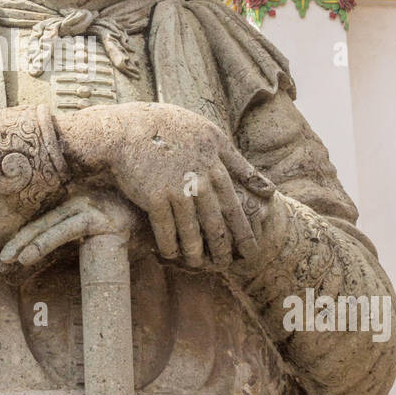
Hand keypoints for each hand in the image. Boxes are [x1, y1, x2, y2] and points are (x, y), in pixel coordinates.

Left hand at [0, 190, 139, 272]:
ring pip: (50, 226)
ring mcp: (90, 208)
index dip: (25, 239)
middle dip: (19, 242)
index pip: (46, 224)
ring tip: (11, 260)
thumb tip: (68, 264)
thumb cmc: (140, 231)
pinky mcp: (100, 217)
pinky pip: (66, 230)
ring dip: (28, 243)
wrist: (169, 221)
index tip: (7, 260)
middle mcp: (82, 203)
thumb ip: (87, 246)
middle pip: (42, 223)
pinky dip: (44, 242)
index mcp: (80, 207)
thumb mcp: (107, 238)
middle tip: (0, 262)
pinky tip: (28, 255)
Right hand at [56, 102, 273, 268]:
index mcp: (215, 164)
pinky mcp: (153, 197)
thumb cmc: (169, 129)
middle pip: (216, 224)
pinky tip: (171, 255)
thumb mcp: (210, 135)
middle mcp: (199, 179)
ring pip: (192, 232)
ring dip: (195, 253)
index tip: (251, 252)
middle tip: (224, 266)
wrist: (125, 129)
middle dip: (222, 249)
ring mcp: (176, 190)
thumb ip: (239, 163)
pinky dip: (170, 246)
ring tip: (197, 265)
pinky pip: (166, 231)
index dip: (243, 233)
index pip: (235, 206)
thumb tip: (270, 190)